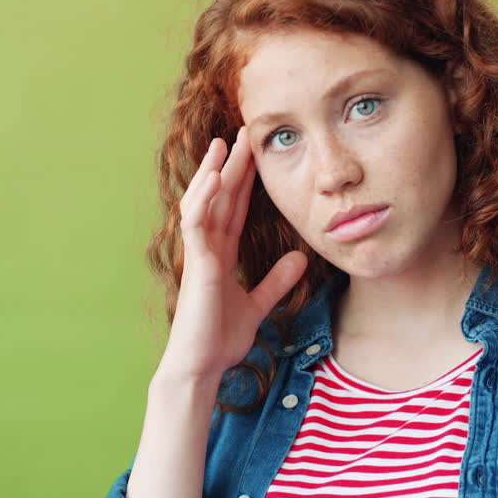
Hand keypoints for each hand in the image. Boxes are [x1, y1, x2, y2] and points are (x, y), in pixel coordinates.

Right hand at [158, 126, 307, 384]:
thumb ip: (276, 280)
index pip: (233, 207)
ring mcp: (199, 253)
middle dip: (231, 164)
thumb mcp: (258, 303)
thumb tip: (301, 258)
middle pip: (220, 197)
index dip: (243, 179)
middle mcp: (208, 247)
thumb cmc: (220, 338)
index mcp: (220, 253)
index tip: (255, 152)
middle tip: (244, 132)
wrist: (202, 365)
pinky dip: (203, 200)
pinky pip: (195, 224)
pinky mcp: (196, 264)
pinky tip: (213, 179)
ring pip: (203, 202)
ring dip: (213, 172)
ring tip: (223, 143)